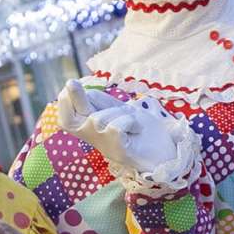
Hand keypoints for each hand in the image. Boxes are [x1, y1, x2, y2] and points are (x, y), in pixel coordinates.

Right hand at [55, 80, 179, 174]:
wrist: (167, 150)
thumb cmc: (142, 129)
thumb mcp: (118, 109)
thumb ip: (99, 101)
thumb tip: (72, 85)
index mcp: (91, 129)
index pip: (65, 117)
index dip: (66, 99)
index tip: (71, 85)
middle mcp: (94, 140)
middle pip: (68, 120)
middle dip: (72, 96)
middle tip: (72, 82)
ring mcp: (104, 147)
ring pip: (99, 119)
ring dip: (119, 113)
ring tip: (132, 122)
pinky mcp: (118, 152)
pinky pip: (116, 127)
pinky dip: (130, 122)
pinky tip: (137, 129)